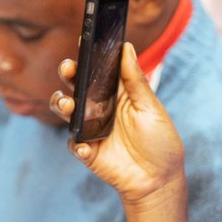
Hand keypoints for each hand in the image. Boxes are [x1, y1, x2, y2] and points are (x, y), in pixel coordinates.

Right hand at [50, 42, 184, 203]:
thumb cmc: (159, 140)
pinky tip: (87, 147)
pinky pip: (73, 142)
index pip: (97, 70)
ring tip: (69, 106)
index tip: (83, 42)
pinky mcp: (86, 150)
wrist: (158, 179)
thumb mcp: (151, 108)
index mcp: (116, 93)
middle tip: (69, 70)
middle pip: (75, 86)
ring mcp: (90, 128)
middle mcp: (99, 107)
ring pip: (65, 110)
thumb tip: (127, 47)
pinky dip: (77, 143)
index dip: (87, 56)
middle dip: (67, 75)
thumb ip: (135, 80)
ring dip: (61, 104)